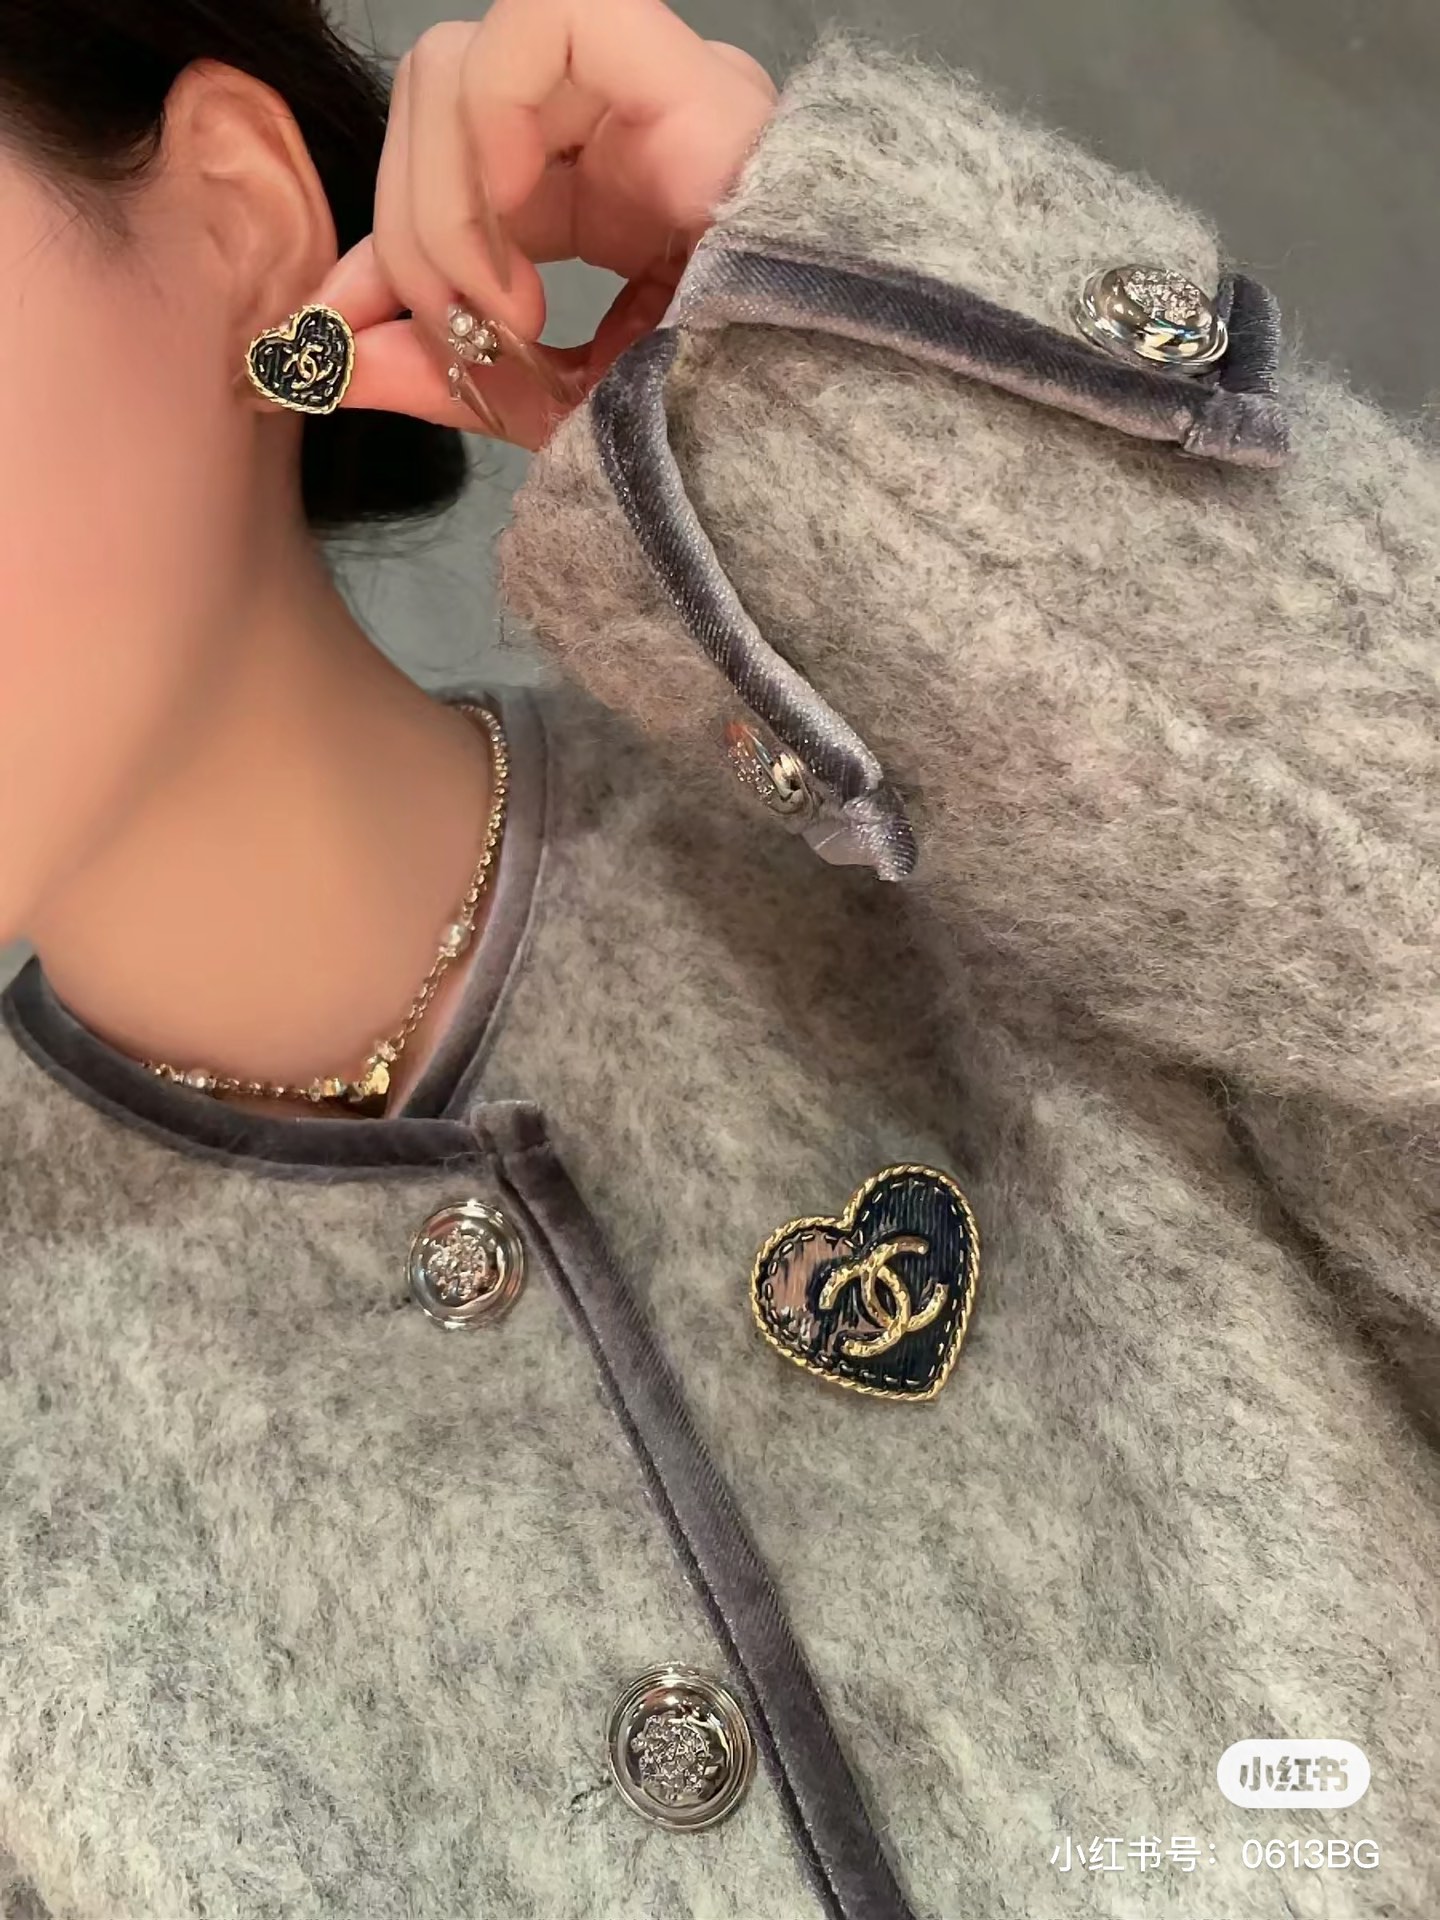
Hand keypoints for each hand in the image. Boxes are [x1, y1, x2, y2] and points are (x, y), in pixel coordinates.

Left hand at [311, 0, 777, 450]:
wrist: (846, 454)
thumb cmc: (736, 443)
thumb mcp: (571, 416)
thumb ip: (452, 378)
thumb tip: (324, 361)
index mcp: (600, 198)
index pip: (440, 177)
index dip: (371, 253)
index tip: (320, 345)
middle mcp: (622, 127)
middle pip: (434, 101)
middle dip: (407, 229)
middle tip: (460, 334)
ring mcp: (656, 90)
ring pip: (461, 60)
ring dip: (443, 198)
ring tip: (508, 310)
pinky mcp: (682, 71)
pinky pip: (540, 21)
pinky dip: (493, 123)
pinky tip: (522, 235)